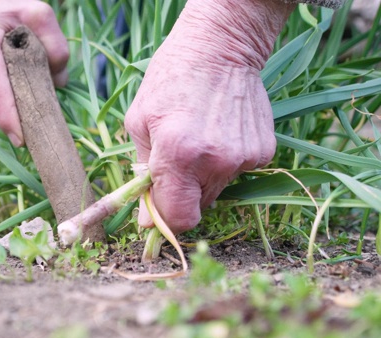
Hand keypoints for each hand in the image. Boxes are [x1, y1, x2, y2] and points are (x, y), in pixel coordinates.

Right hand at [0, 0, 68, 146]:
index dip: (5, 112)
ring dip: (15, 99)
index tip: (19, 137)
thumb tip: (58, 80)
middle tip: (40, 124)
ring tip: (29, 81)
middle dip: (16, 112)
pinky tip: (16, 83)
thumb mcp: (42, 15)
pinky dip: (8, 98)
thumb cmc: (18, 12)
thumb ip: (56, 43)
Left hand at [125, 0, 294, 232]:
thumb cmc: (170, 80)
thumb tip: (146, 223)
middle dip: (182, 194)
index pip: (179, 219)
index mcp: (178, 154)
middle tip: (174, 162)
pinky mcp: (263, 151)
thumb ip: (142, 175)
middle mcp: (216, 161)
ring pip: (217, 190)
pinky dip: (224, 162)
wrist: (220, 47)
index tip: (157, 213)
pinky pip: (236, 173)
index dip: (166, 221)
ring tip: (197, 139)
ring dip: (202, 176)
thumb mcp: (139, 122)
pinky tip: (218, 132)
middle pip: (198, 207)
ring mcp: (244, 157)